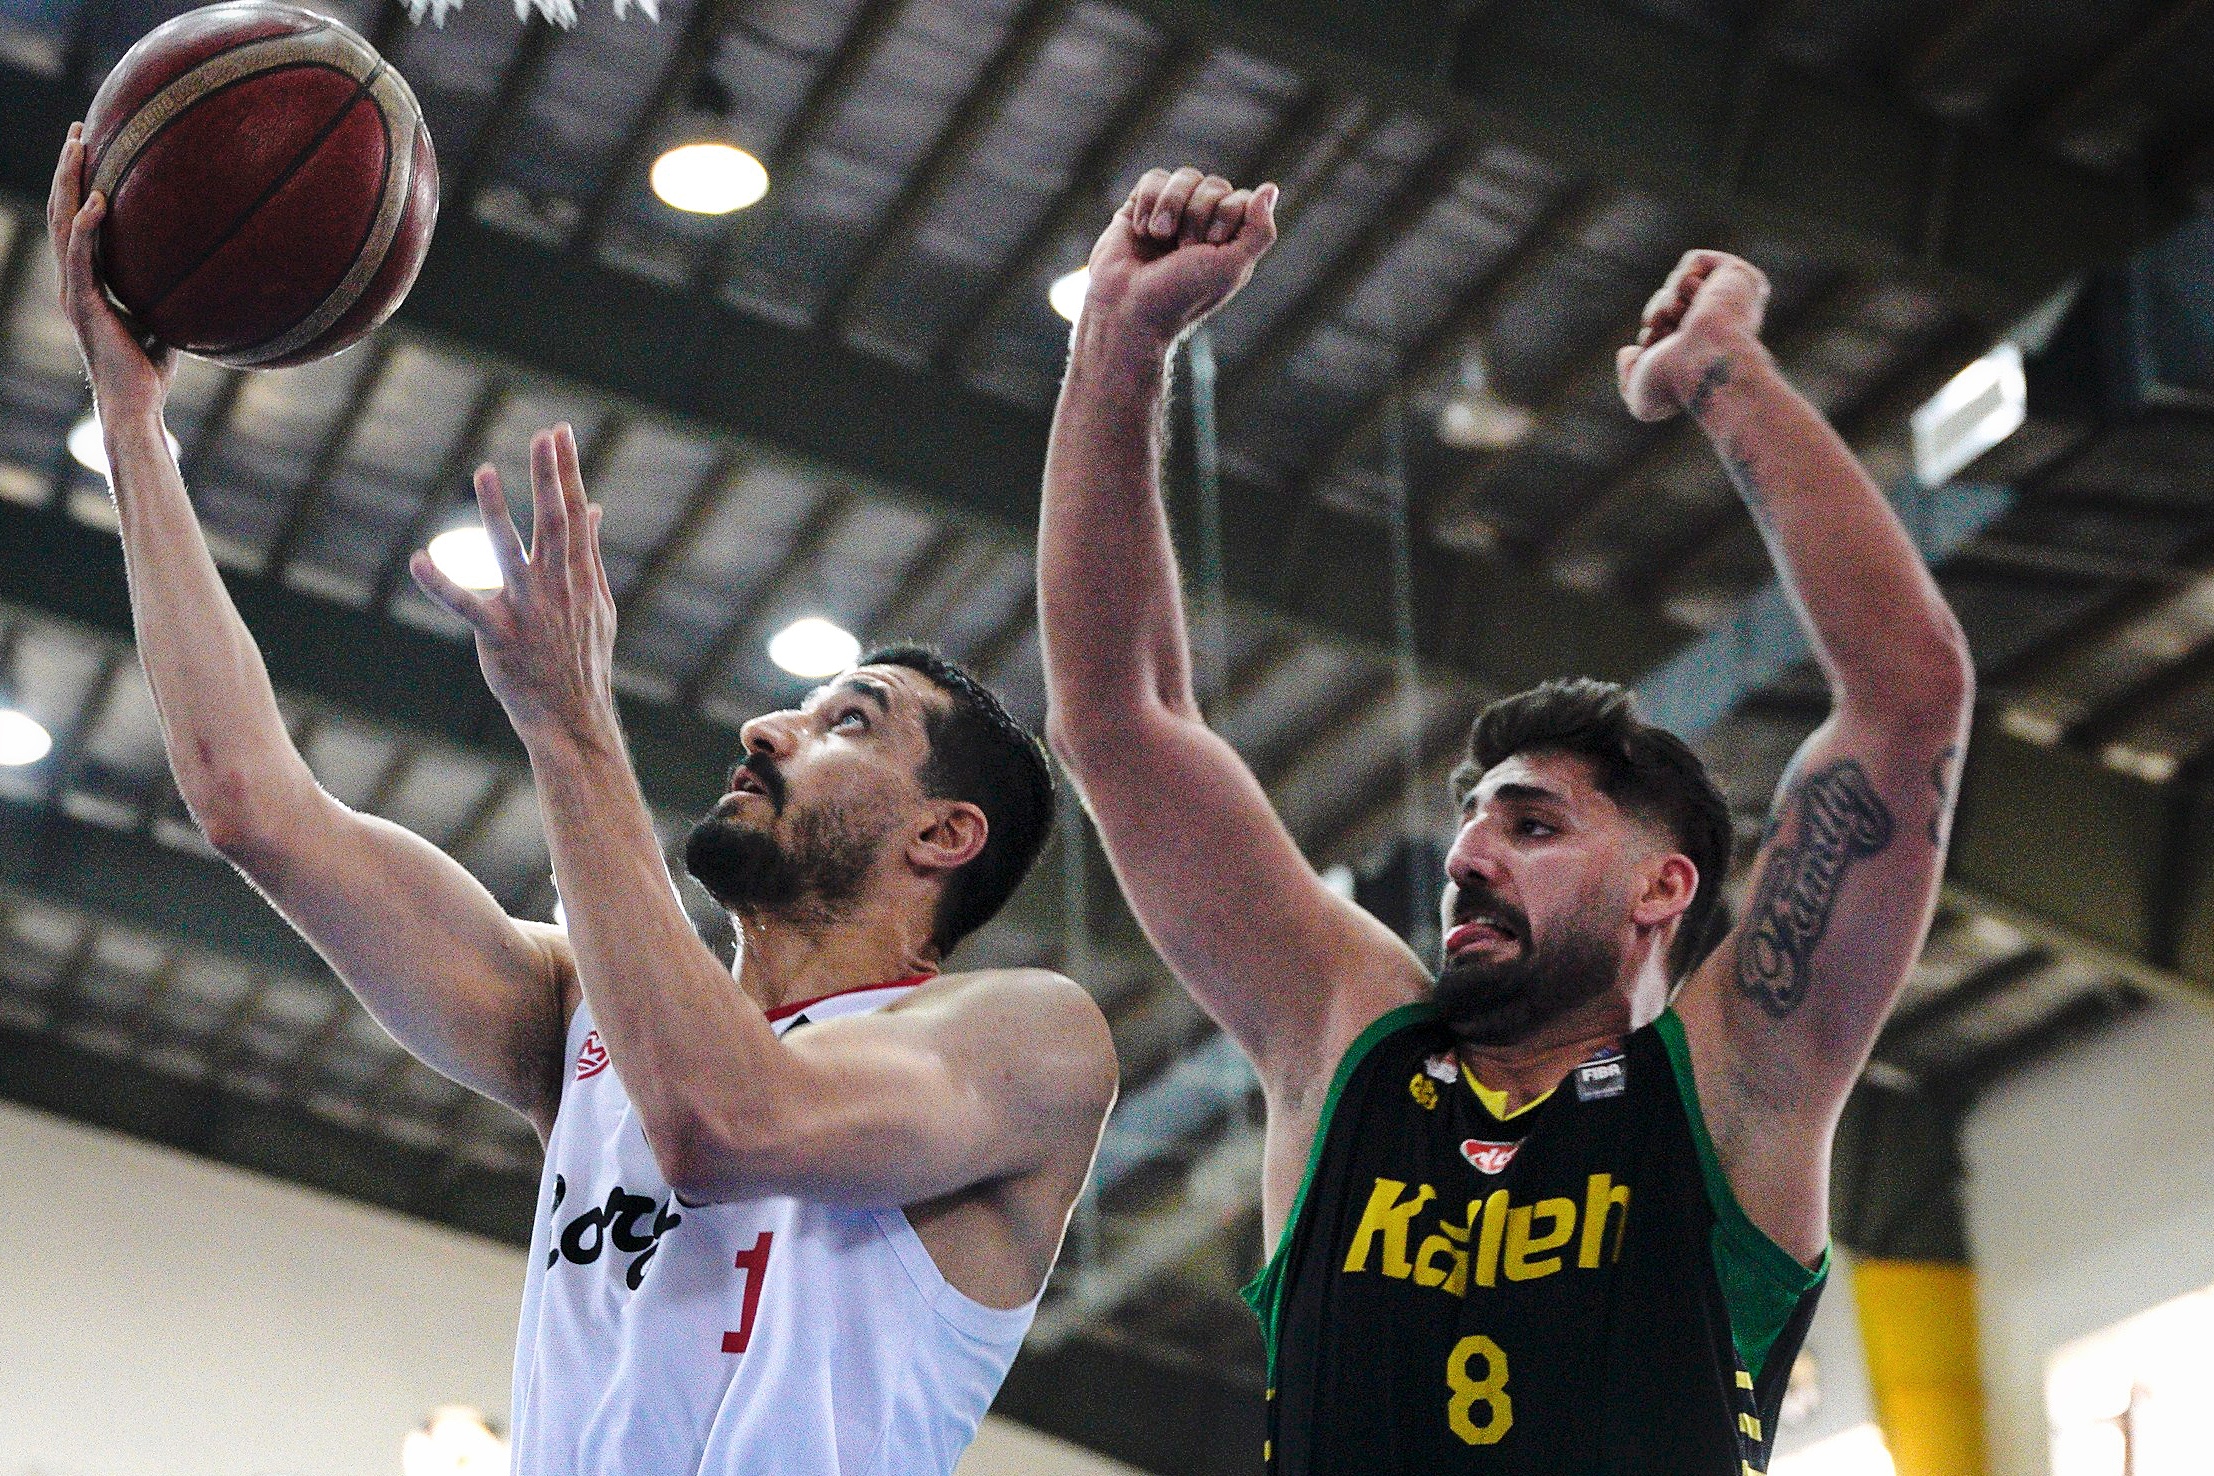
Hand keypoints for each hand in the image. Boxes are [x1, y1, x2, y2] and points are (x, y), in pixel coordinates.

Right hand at [48, 122, 175, 426]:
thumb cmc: (152, 368)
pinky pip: (82, 258)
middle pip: (64, 211)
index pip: (79, 221)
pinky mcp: (85, 306)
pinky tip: (97, 202)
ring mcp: (76, 291)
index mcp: (90, 280)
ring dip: (69, 183)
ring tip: (78, 146)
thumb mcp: (166, 316)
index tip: (93, 147)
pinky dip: (87, 229)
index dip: (81, 184)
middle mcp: (76, 280)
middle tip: (78, 129)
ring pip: (63, 224)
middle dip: (69, 168)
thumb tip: (204, 268)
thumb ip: (170, 290)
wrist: (136, 404)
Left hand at [410, 424, 619, 748]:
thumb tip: (592, 509)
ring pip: (508, 552)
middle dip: (549, 478)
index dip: (567, 473)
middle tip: (546, 437)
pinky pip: (466, 605)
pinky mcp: (499, 635)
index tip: (561, 435)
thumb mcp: (598, 603)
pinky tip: (419, 560)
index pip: (574, 513)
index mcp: (578, 577)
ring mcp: (527, 609)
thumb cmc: (582, 658)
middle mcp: (555, 587)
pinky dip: (441, 584)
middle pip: (552, 522)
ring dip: (496, 511)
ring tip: (484, 471)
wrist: (573, 715)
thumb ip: (590, 553)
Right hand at [1081, 167, 1279, 346]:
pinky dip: (1149, 201)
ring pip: (1185, 176)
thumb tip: (1270, 189)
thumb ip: (1260, 232)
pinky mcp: (1140, 208)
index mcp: (1228, 241)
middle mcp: (1202, 225)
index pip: (1241, 199)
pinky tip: (1141, 230)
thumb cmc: (1180, 296)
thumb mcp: (1231, 267)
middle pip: (1215, 184)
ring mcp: (1171, 215)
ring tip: (1157, 235)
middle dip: (1197, 214)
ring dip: (1172, 206)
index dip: (1225, 214)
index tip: (1209, 246)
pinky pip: (1154, 178)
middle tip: (1182, 249)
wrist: (1126, 309)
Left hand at [1616, 250, 1770, 422]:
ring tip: (1686, 321)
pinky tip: (1698, 301)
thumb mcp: (1643, 401)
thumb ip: (1629, 379)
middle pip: (1666, 306)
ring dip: (1667, 303)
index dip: (1652, 338)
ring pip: (1676, 286)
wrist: (1705, 364)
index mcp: (1705, 350)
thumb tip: (1630, 351)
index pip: (1662, 329)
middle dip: (1657, 320)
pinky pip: (1694, 261)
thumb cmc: (1677, 386)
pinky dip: (1684, 279)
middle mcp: (1722, 324)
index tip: (1663, 354)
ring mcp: (1733, 300)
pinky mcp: (1739, 275)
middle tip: (1672, 337)